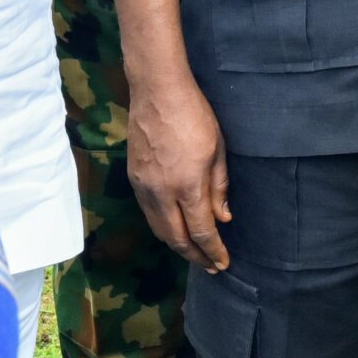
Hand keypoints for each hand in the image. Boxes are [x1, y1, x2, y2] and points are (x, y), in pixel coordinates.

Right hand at [127, 73, 229, 270]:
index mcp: (187, 185)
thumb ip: (219, 187)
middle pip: (176, 238)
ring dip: (176, 245)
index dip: (213, 251)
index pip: (202, 231)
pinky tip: (173, 227)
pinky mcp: (133, 178)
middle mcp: (162, 192)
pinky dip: (162, 227)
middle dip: (194, 256)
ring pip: (158, 229)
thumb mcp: (217, 149)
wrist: (157, 91)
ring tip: (193, 253)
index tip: (223, 263)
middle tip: (210, 267)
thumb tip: (223, 218)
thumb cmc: (194, 115)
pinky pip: (148, 213)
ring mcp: (144, 186)